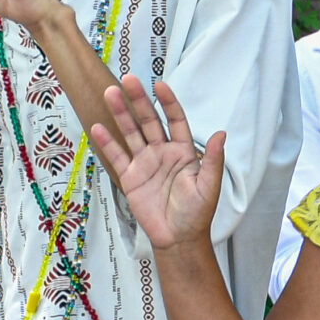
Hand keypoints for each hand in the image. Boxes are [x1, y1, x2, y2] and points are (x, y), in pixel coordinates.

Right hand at [90, 76, 224, 252]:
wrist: (178, 239)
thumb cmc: (197, 213)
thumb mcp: (208, 187)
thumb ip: (213, 160)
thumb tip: (221, 134)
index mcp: (184, 151)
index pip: (175, 120)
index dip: (168, 103)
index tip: (160, 86)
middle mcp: (163, 152)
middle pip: (149, 121)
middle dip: (139, 101)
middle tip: (128, 80)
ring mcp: (145, 163)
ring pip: (131, 133)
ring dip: (121, 114)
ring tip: (110, 94)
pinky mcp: (130, 177)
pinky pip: (117, 156)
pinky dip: (107, 143)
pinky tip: (98, 127)